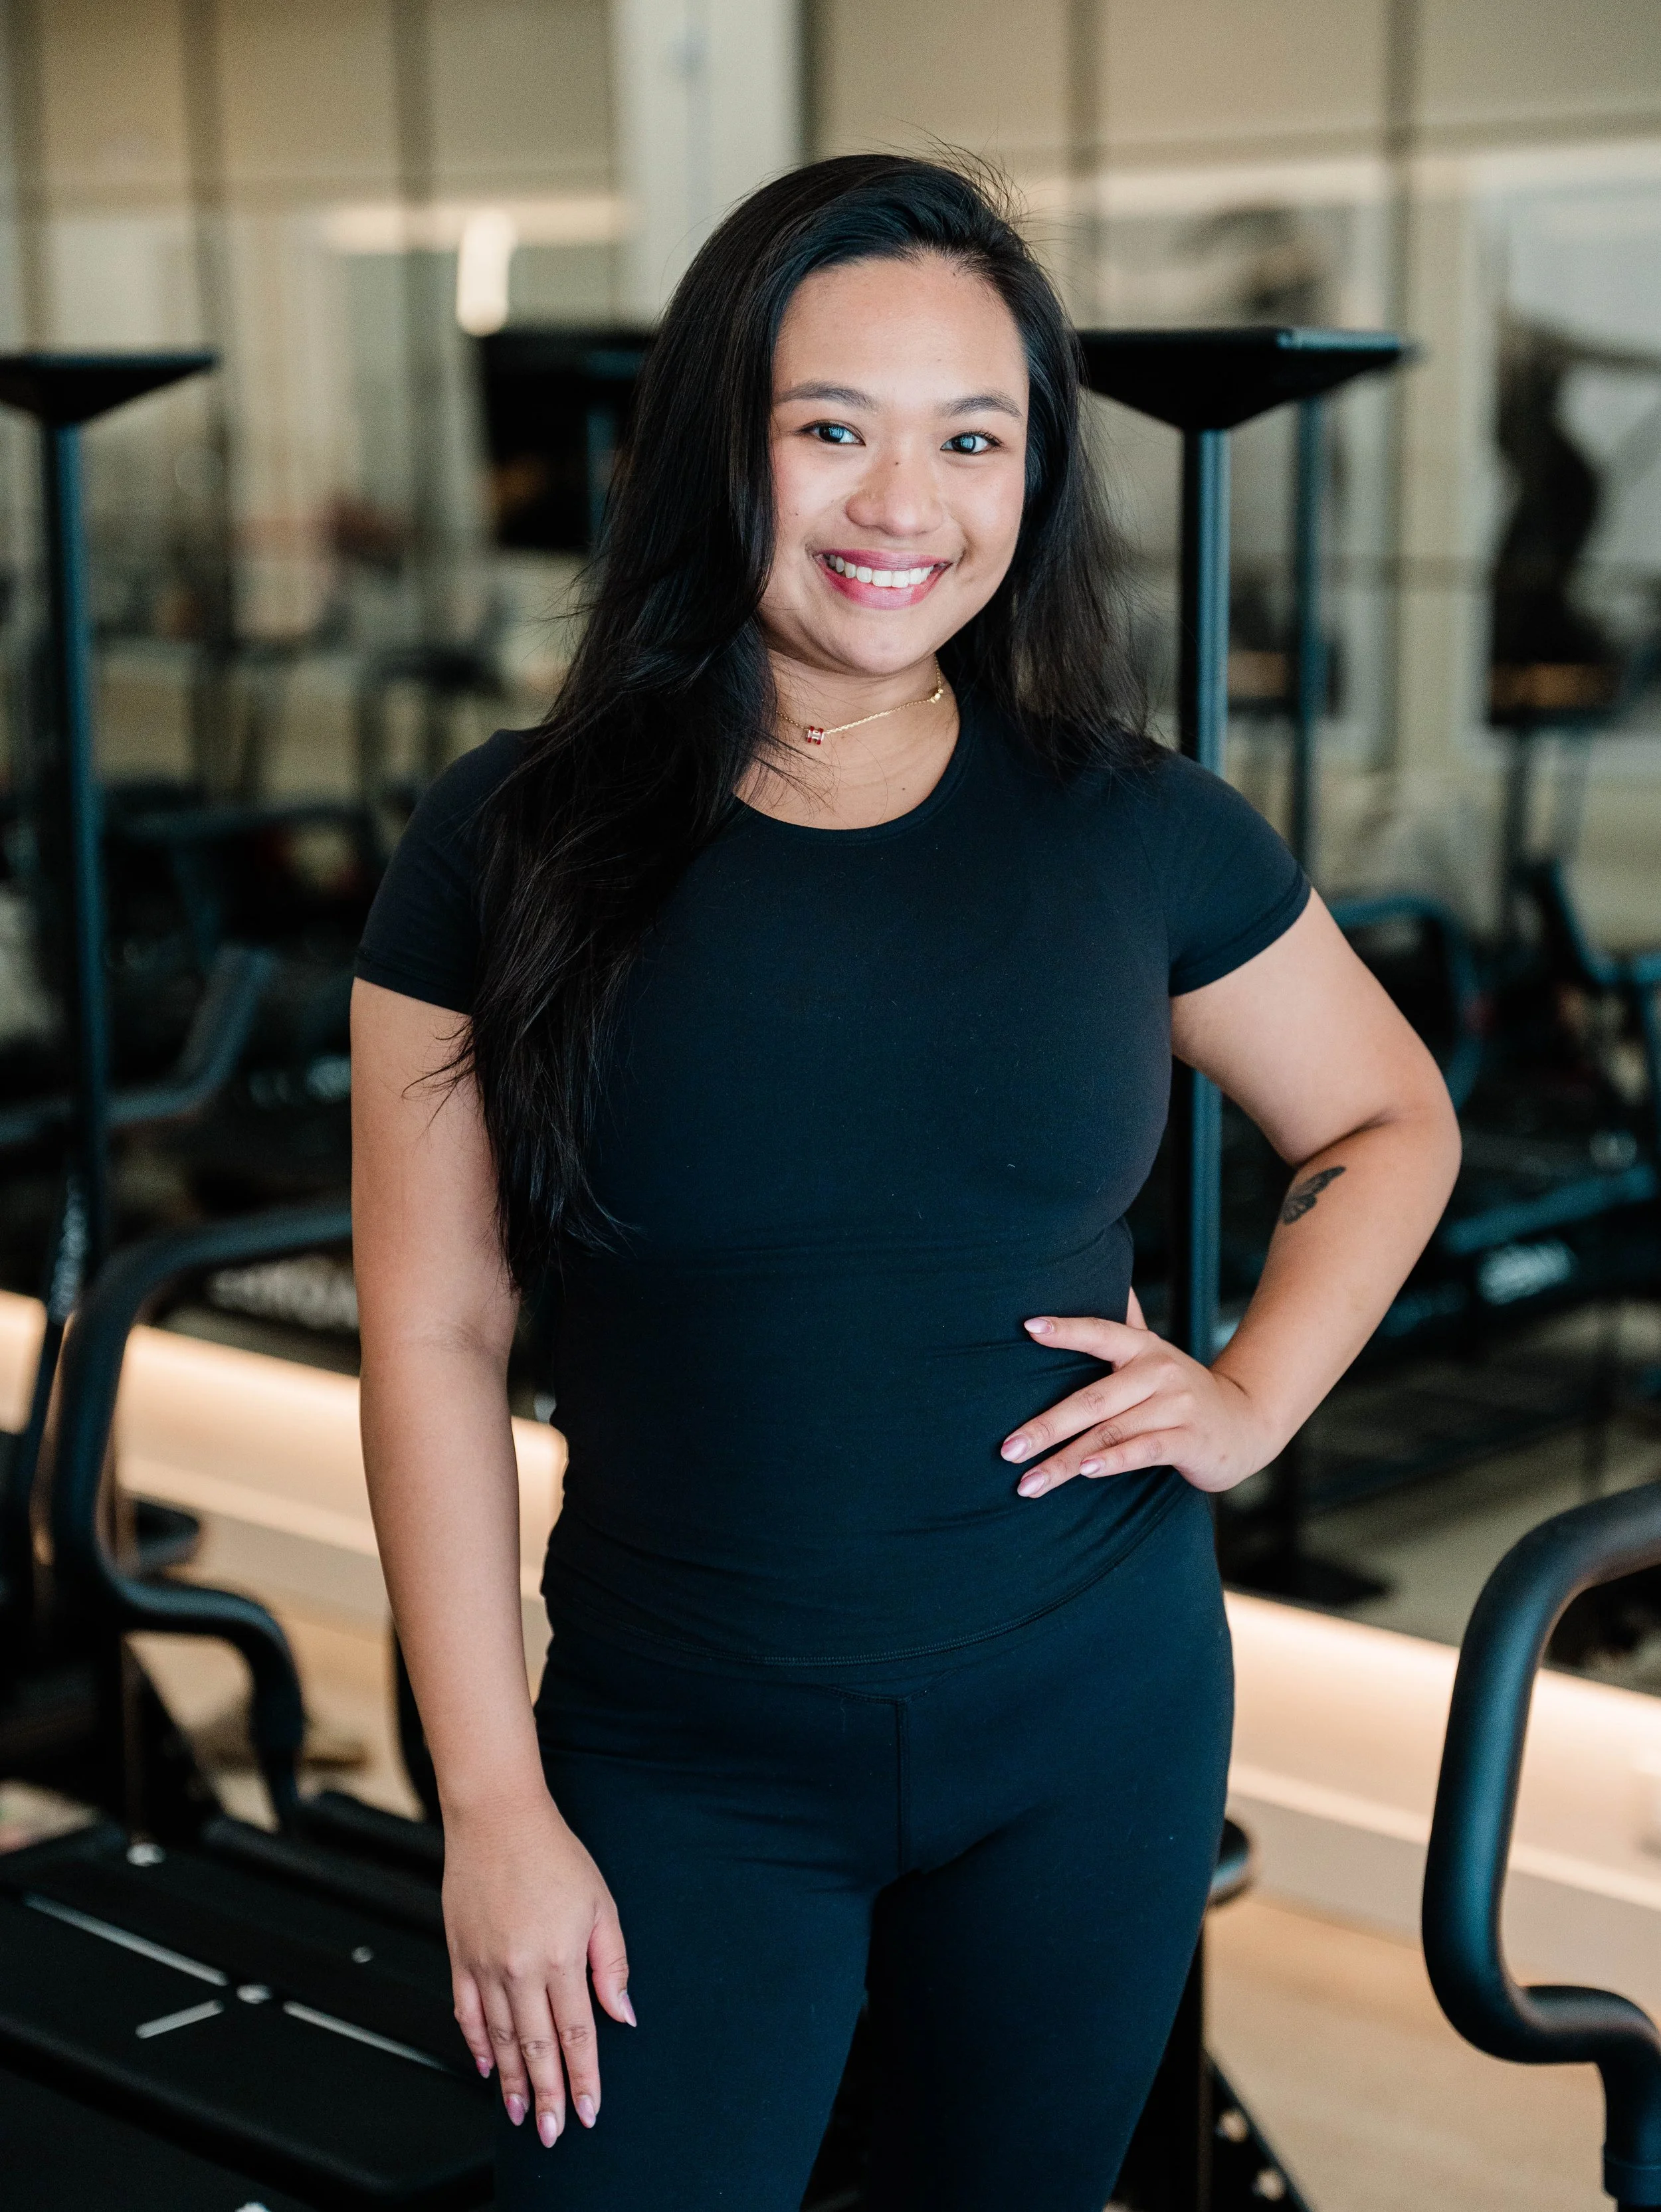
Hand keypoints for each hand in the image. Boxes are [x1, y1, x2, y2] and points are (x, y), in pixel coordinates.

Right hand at [444, 1787, 634, 2146]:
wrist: (496, 1819)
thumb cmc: (553, 1854)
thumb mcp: (599, 1903)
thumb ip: (611, 1962)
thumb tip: (623, 2013)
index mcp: (561, 1956)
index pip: (578, 2033)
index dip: (584, 2077)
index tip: (588, 2110)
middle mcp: (522, 1968)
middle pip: (537, 2047)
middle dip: (549, 2094)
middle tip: (555, 2131)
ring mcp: (486, 1966)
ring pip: (501, 2040)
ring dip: (512, 2082)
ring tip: (523, 2113)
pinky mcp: (460, 1957)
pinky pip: (467, 2014)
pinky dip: (477, 2045)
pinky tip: (487, 2067)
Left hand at [1000, 1300, 1278, 1497]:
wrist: (1245, 1424)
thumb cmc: (1182, 1391)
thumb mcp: (1155, 1354)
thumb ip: (1128, 1322)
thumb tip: (1107, 1273)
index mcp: (1143, 1347)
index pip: (1099, 1332)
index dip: (1065, 1329)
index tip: (1027, 1327)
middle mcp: (1158, 1372)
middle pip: (1091, 1399)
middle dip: (1045, 1427)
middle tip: (1007, 1449)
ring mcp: (1176, 1406)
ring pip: (1109, 1432)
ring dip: (1065, 1460)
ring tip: (1028, 1481)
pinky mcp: (1189, 1440)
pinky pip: (1143, 1450)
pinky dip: (1112, 1461)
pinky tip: (1083, 1472)